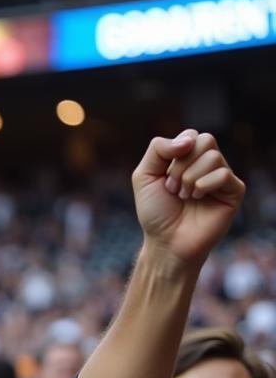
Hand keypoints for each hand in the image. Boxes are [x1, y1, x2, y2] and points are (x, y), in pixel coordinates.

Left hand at [132, 130, 244, 268]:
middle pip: (205, 140)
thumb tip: (188, 140)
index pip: (190, 136)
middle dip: (181, 166)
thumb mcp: (143, 176)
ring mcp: (222, 177)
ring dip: (190, 179)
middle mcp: (208, 164)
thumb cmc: (155, 212)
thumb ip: (157, 149)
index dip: (174, 155)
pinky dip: (204, 186)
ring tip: (184, 197)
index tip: (165, 178)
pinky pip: (224, 174)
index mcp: (189, 158)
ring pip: (213, 157)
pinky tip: (197, 199)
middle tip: (173, 188)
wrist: (165, 242)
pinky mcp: (234, 191)